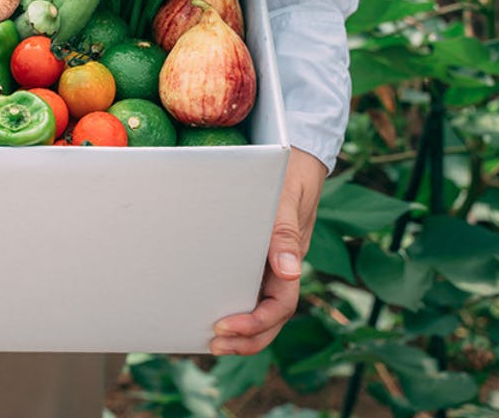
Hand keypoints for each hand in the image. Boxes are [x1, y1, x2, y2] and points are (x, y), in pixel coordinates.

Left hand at [209, 147, 326, 355]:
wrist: (293, 153)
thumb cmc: (290, 175)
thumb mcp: (287, 201)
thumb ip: (285, 234)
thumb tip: (289, 273)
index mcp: (290, 260)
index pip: (280, 305)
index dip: (257, 323)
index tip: (227, 327)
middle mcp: (279, 268)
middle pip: (270, 318)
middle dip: (246, 338)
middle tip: (214, 344)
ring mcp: (266, 264)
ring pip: (257, 308)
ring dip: (240, 332)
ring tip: (210, 342)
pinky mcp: (251, 255)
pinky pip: (243, 287)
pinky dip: (229, 306)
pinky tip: (205, 313)